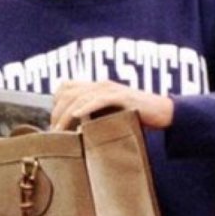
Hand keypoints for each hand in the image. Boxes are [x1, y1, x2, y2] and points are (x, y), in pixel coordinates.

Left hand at [50, 80, 173, 130]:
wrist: (162, 112)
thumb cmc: (137, 116)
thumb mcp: (111, 114)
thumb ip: (95, 116)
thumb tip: (76, 130)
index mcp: (97, 87)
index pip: (66, 86)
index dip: (55, 102)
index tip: (53, 121)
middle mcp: (101, 85)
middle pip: (69, 92)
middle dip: (56, 112)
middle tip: (52, 131)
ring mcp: (111, 89)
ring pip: (80, 97)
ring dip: (66, 114)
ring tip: (58, 130)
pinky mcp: (122, 97)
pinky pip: (99, 100)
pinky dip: (85, 107)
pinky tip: (76, 116)